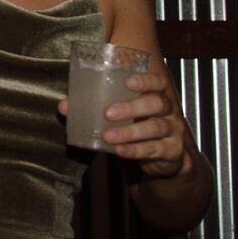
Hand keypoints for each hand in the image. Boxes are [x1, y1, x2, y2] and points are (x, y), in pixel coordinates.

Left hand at [60, 70, 192, 182]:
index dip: (146, 80)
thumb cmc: (139, 127)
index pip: (158, 82)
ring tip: (108, 136)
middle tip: (108, 112)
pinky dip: (136, 150)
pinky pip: (155, 149)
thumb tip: (64, 106)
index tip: (128, 81)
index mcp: (157, 95)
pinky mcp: (172, 152)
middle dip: (132, 107)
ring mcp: (173, 132)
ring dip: (130, 132)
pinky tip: (120, 150)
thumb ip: (95, 108)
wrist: (164, 158)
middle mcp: (169, 111)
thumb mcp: (122, 116)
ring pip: (155, 127)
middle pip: (157, 103)